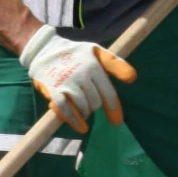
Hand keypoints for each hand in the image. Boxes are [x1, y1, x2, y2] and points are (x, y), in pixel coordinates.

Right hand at [20, 26, 137, 133]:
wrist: (45, 49)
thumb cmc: (75, 54)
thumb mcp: (97, 52)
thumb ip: (115, 64)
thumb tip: (132, 78)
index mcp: (94, 66)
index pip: (108, 92)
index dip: (114, 109)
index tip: (116, 122)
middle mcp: (81, 74)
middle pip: (95, 102)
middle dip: (95, 106)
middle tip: (90, 104)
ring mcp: (67, 82)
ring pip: (83, 107)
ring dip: (85, 113)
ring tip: (84, 111)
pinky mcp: (53, 90)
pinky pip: (65, 109)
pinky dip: (73, 120)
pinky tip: (80, 126)